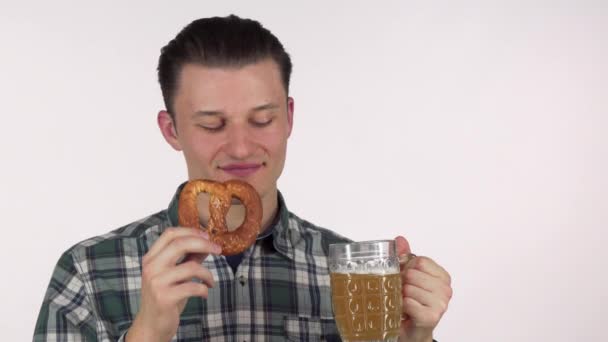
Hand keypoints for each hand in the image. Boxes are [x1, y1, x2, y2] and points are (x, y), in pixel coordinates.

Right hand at [126, 227, 221, 341]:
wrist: (151, 326)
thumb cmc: (165, 297)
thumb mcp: (175, 275)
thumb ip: (188, 258)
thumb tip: (207, 243)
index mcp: (151, 258)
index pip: (170, 234)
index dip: (191, 231)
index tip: (207, 236)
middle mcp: (151, 267)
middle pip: (180, 244)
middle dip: (204, 244)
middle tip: (219, 249)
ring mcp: (156, 282)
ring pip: (191, 267)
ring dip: (207, 274)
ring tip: (210, 281)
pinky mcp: (165, 298)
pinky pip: (193, 287)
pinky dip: (204, 289)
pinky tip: (204, 293)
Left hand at [395, 236, 451, 341]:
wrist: (412, 331)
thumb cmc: (412, 304)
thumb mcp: (408, 277)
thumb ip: (405, 257)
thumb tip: (400, 240)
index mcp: (442, 276)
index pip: (419, 260)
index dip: (407, 268)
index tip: (407, 279)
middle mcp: (445, 289)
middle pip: (413, 273)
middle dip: (402, 283)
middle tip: (404, 294)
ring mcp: (440, 304)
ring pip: (408, 288)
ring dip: (401, 296)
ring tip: (406, 304)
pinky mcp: (431, 317)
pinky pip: (408, 302)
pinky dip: (402, 307)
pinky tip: (406, 313)